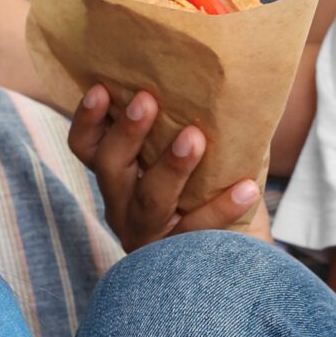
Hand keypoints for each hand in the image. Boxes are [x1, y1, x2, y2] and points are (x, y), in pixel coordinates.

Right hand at [66, 84, 264, 250]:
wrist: (241, 262)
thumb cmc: (213, 192)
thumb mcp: (191, 157)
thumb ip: (187, 124)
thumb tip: (213, 74)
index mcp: (118, 177)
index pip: (87, 148)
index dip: (88, 119)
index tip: (102, 88)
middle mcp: (123, 208)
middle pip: (110, 168)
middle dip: (126, 133)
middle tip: (148, 100)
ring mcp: (149, 237)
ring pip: (149, 202)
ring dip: (170, 167)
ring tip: (193, 138)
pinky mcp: (181, 260)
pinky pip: (199, 231)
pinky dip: (223, 208)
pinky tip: (247, 188)